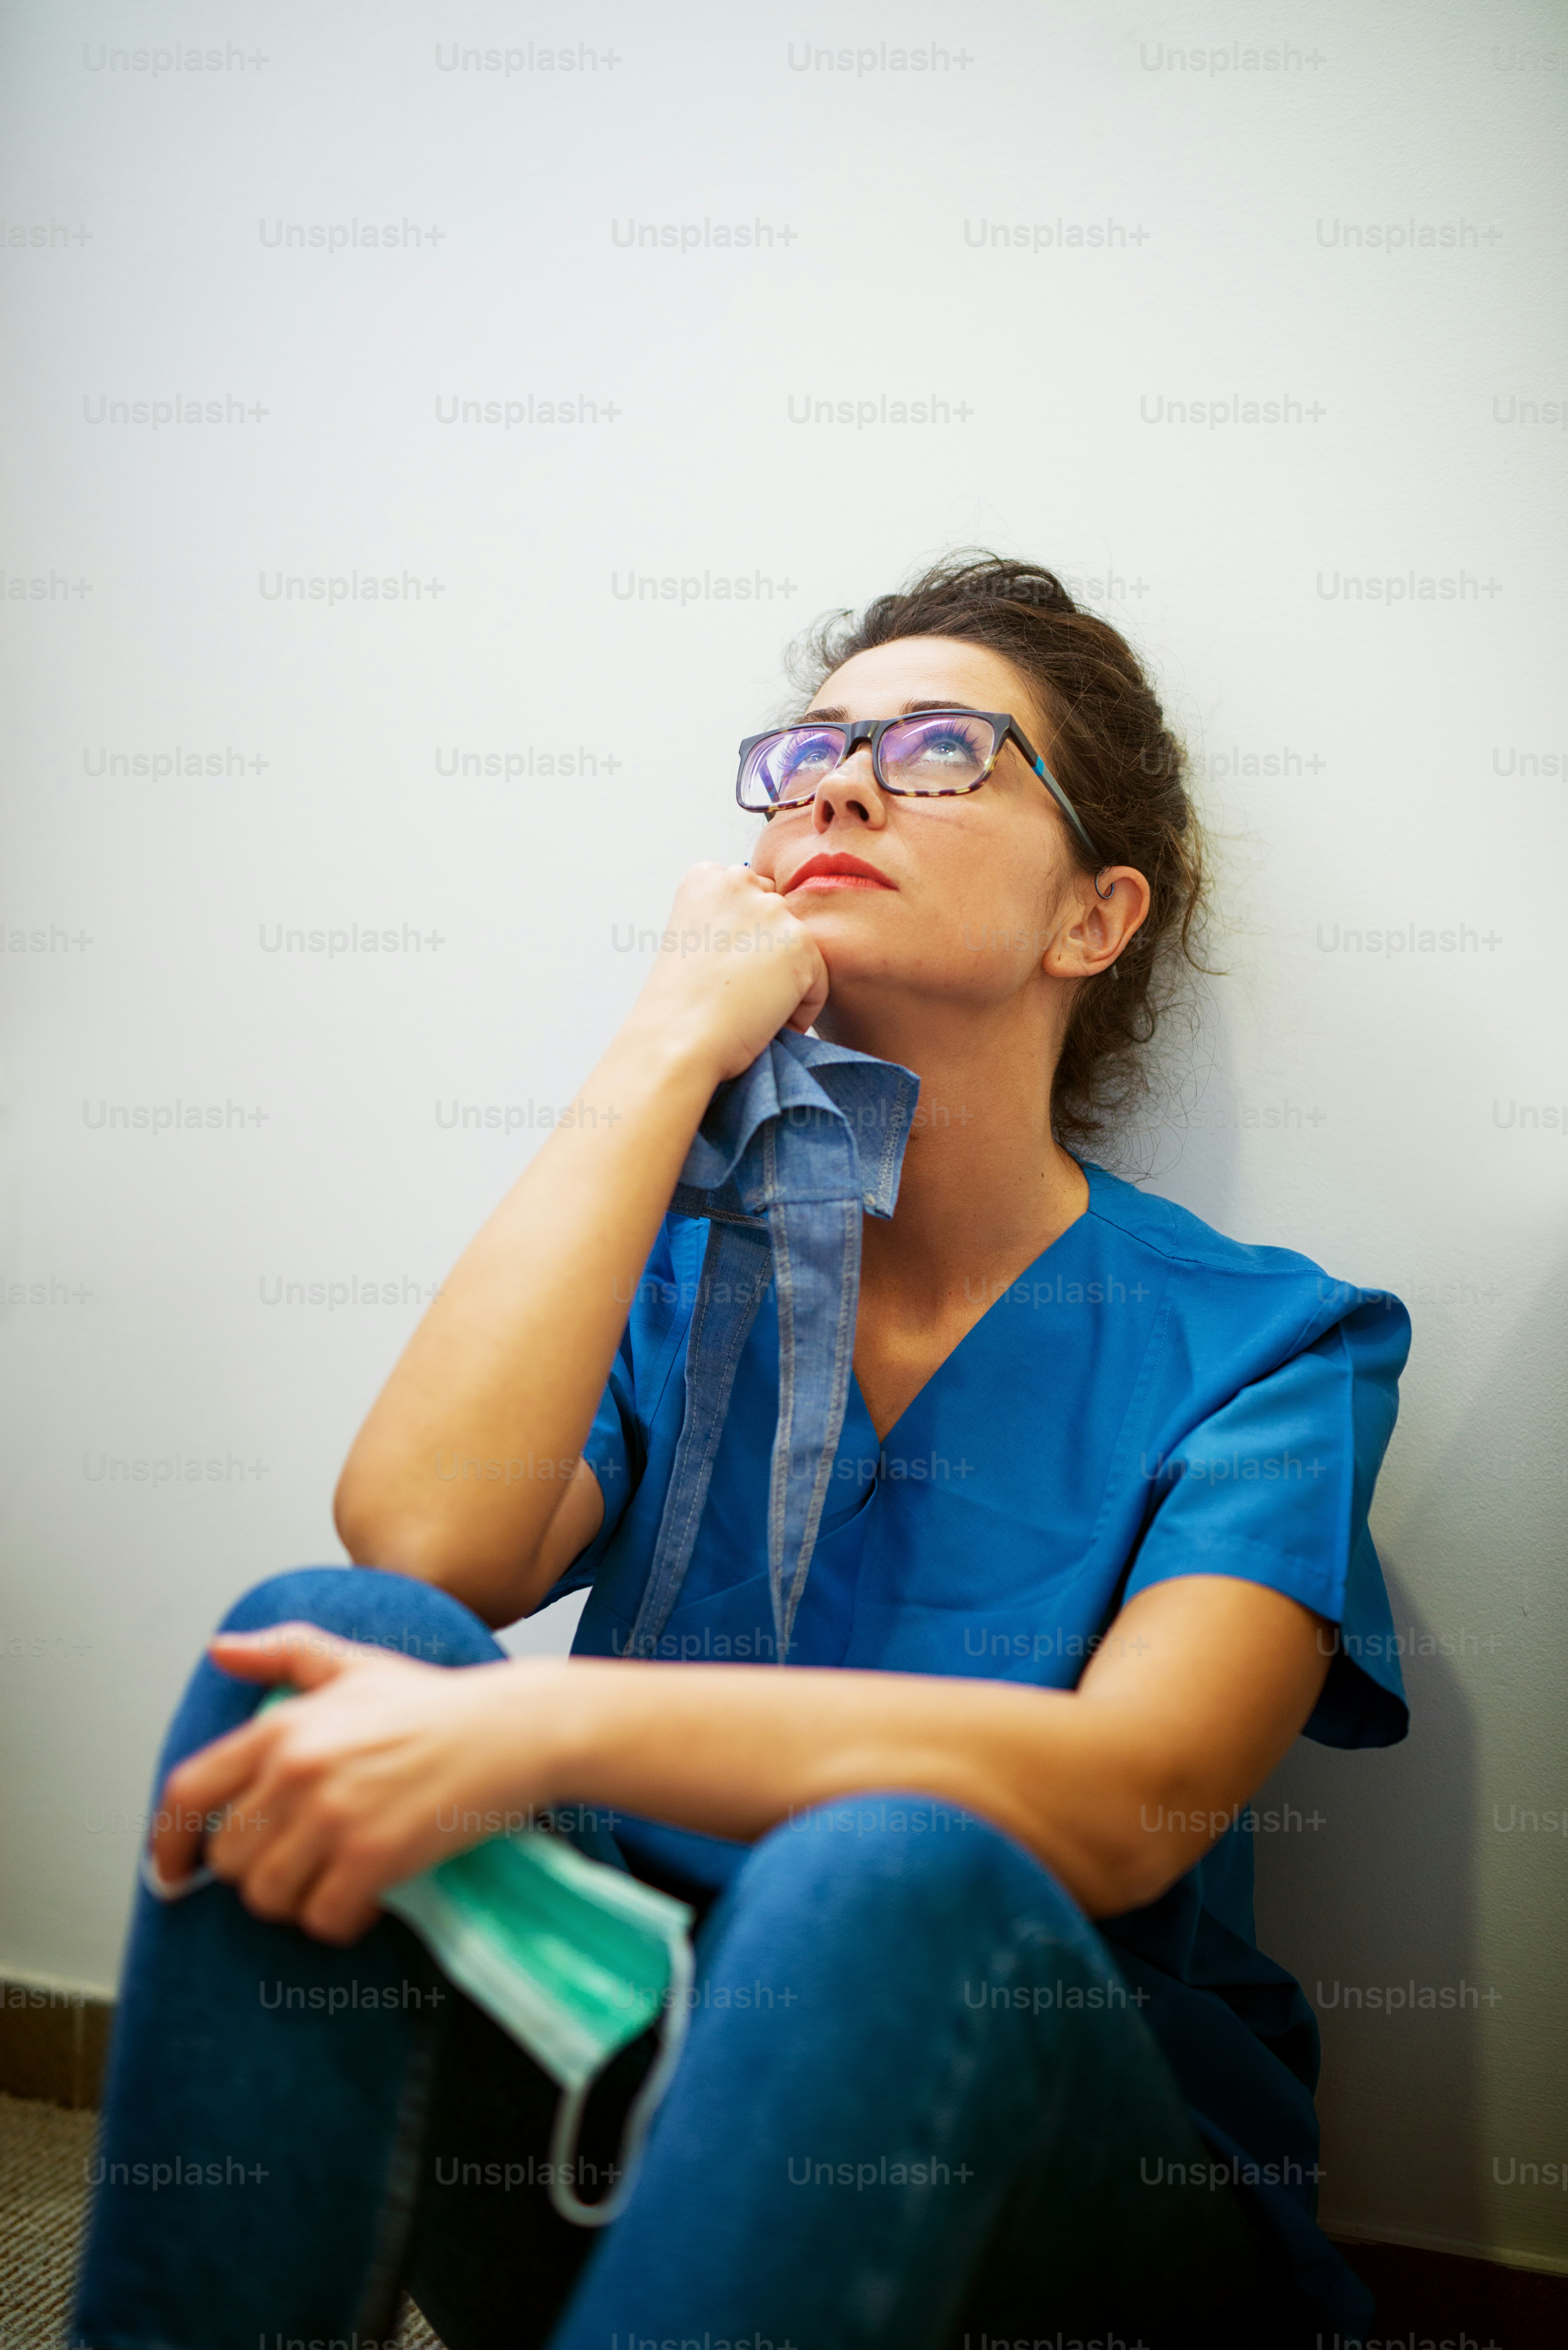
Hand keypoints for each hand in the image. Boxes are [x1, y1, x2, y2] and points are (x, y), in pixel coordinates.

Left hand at [152, 1625, 557, 1944]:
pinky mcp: (373, 1858)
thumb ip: (284, 1653)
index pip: (187, 1794)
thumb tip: (219, 1651)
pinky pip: (322, 1918)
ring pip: (268, 1896)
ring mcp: (334, 1816)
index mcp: (284, 1727)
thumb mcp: (355, 1666)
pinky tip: (365, 1900)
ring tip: (333, 1879)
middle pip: (229, 1858)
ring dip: (297, 1900)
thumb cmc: (433, 1703)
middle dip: (258, 1872)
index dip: (166, 1844)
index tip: (172, 1873)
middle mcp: (298, 1771)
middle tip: (302, 1863)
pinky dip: (338, 1921)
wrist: (510, 1730)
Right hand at [627, 863, 828, 1082]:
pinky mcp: (800, 943)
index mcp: (705, 877)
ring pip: (799, 951)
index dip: (743, 943)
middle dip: (769, 957)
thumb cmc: (679, 1006)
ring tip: (749, 1007)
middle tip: (739, 993)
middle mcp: (738, 881)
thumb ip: (727, 923)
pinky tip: (763, 1020)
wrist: (677, 1041)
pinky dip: (799, 1009)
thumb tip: (764, 941)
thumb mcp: (691, 942)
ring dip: (785, 982)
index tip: (724, 971)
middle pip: (779, 920)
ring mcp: (771, 909)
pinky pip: (817, 982)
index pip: (751, 899)